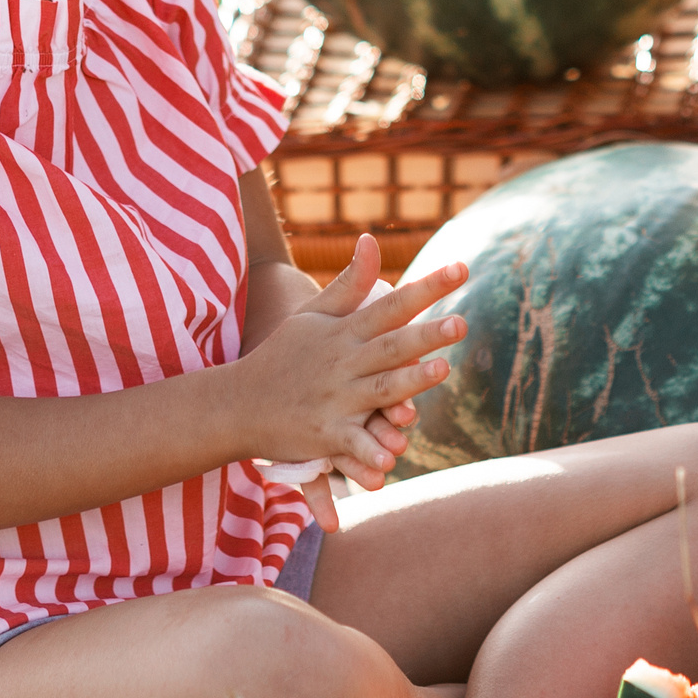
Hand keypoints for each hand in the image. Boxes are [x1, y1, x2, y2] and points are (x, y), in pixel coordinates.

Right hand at [236, 235, 465, 490]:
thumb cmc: (283, 356)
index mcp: (344, 332)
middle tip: (460, 322)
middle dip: (425, 334)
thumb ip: (350, 283)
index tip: (460, 269)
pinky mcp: (325, 434)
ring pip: (379, 389)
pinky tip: (391, 459)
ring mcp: (335, 399)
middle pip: (391, 345)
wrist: (237, 403)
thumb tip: (372, 239)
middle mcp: (343, 363)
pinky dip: (369, 452)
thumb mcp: (313, 314)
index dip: (426, 287)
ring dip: (409, 381)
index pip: (392, 305)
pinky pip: (352, 444)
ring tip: (442, 370)